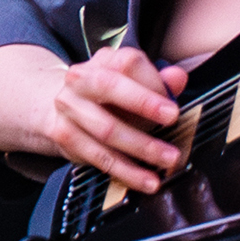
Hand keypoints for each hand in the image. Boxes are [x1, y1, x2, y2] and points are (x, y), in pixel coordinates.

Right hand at [0, 43, 187, 193]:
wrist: (62, 107)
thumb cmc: (108, 96)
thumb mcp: (132, 82)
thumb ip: (158, 80)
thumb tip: (178, 78)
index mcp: (102, 60)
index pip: (128, 63)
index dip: (153, 84)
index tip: (173, 107)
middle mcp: (80, 79)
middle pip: (110, 87)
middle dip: (143, 104)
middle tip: (172, 121)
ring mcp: (68, 107)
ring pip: (106, 129)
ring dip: (141, 147)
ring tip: (167, 159)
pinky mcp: (64, 136)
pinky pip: (98, 157)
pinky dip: (125, 171)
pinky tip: (145, 179)